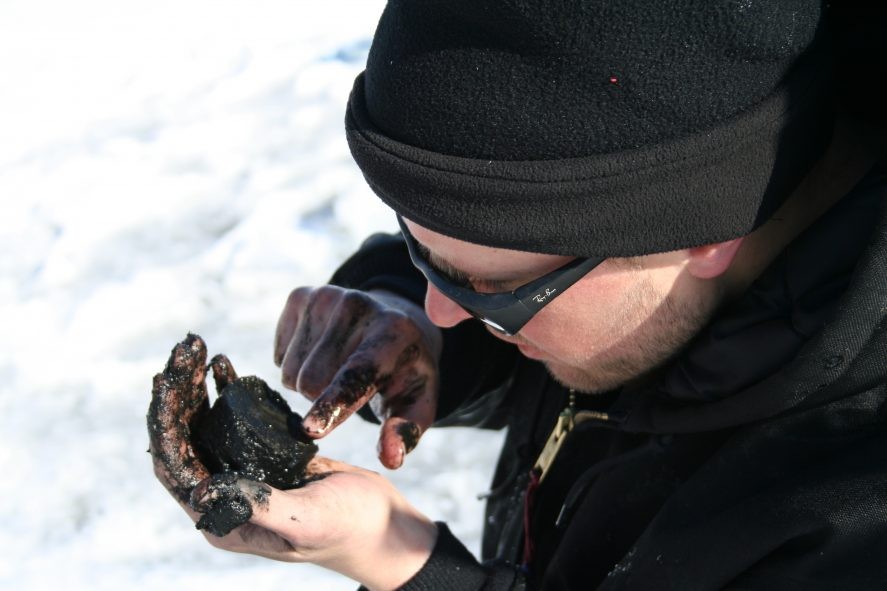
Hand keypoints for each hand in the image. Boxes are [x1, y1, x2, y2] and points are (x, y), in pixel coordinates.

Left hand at [148, 335, 436, 590]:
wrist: (384, 525)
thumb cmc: (348, 528)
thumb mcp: (304, 519)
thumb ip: (256, 506)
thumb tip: (200, 489)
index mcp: (221, 518)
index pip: (174, 464)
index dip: (165, 422)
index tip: (169, 380)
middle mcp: (223, 495)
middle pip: (182, 439)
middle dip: (177, 395)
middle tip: (183, 351)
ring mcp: (242, 473)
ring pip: (201, 426)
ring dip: (194, 389)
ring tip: (193, 350)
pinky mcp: (263, 455)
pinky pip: (231, 420)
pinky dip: (223, 391)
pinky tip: (221, 365)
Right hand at [274, 286, 441, 468]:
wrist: (393, 325)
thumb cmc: (404, 374)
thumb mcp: (417, 403)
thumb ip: (405, 431)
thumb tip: (391, 458)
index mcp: (393, 334)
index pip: (356, 376)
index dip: (332, 404)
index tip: (310, 429)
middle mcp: (360, 306)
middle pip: (311, 381)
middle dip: (321, 398)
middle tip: (347, 389)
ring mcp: (328, 296)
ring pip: (291, 372)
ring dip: (308, 383)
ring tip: (336, 369)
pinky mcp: (302, 295)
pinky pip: (279, 354)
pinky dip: (293, 362)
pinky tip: (321, 352)